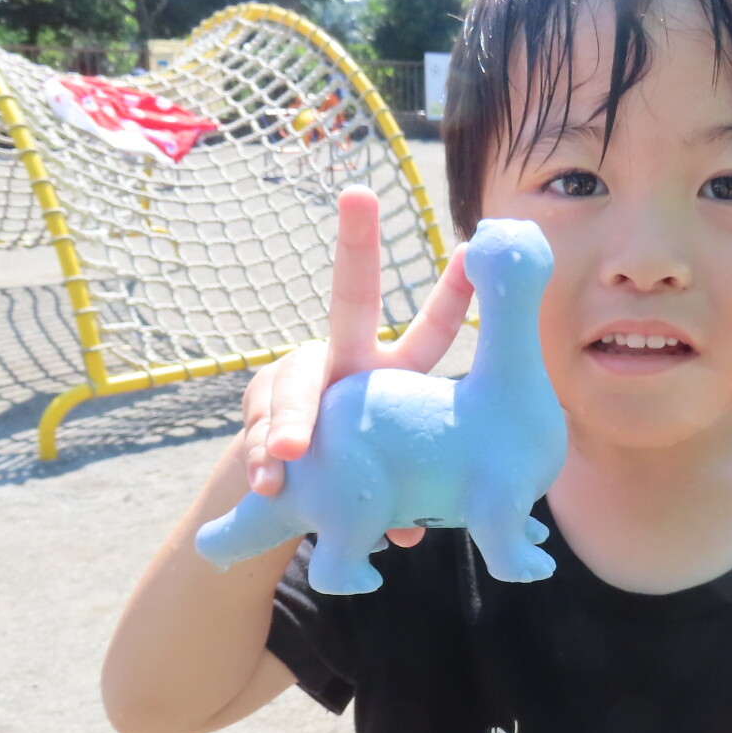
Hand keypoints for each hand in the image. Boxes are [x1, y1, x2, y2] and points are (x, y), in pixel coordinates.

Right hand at [240, 184, 472, 546]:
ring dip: (289, 422)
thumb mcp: (391, 479)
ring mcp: (298, 379)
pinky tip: (269, 483)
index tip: (472, 248)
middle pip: (352, 295)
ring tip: (286, 456)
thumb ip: (403, 491)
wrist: (286, 488)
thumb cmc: (355, 475)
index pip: (433, 327)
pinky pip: (260, 430)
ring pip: (293, 383)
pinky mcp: (260, 412)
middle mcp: (344, 359)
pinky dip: (264, 459)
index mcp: (390, 371)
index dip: (457, 289)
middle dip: (360, 241)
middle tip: (362, 201)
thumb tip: (413, 530)